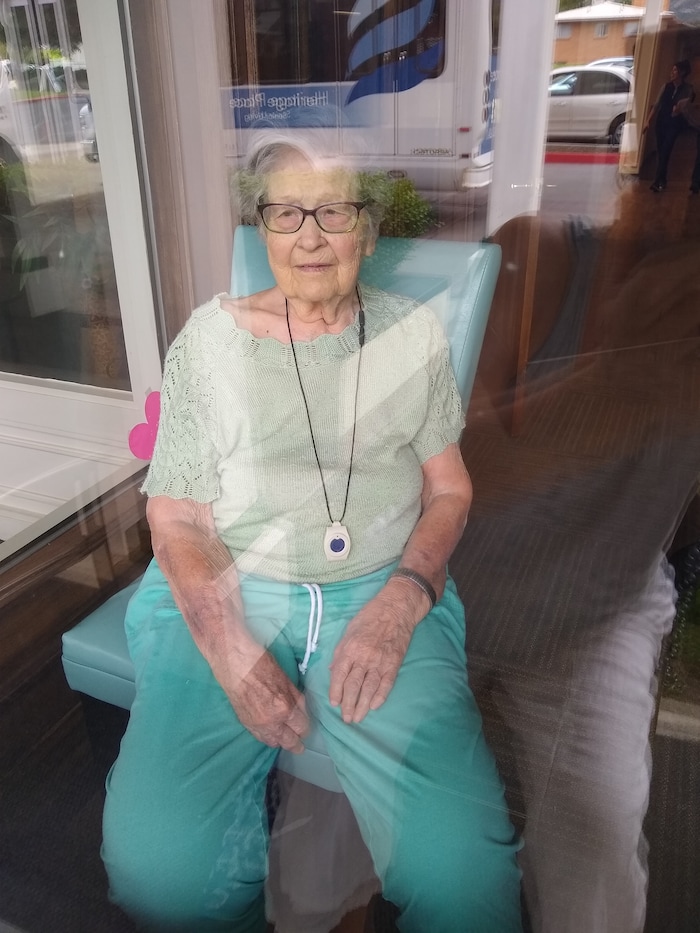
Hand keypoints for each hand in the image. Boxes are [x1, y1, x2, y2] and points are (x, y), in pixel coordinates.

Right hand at [228, 650, 308, 752]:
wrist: (235, 664)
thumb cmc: (262, 665)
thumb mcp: (286, 680)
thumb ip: (296, 699)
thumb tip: (302, 712)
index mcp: (285, 709)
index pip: (301, 727)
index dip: (305, 728)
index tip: (305, 727)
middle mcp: (271, 722)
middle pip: (288, 741)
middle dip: (296, 743)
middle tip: (300, 745)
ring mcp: (257, 725)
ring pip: (273, 742)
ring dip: (281, 741)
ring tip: (286, 740)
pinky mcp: (245, 723)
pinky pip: (260, 737)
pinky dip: (268, 737)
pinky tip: (271, 735)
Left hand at [329, 585, 422, 723]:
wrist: (396, 609)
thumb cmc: (369, 617)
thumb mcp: (349, 631)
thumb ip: (340, 652)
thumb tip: (333, 671)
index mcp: (350, 648)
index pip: (339, 675)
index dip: (336, 691)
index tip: (334, 703)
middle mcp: (364, 657)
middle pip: (353, 686)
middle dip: (348, 704)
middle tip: (346, 718)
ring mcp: (380, 662)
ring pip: (369, 689)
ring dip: (362, 706)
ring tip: (357, 717)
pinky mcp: (394, 664)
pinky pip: (386, 684)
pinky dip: (380, 697)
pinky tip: (374, 706)